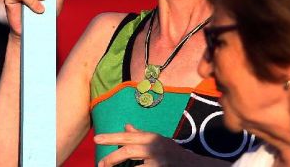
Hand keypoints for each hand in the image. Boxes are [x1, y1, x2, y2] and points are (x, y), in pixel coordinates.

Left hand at [94, 124, 211, 166]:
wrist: (193, 165)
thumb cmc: (172, 153)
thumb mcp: (158, 141)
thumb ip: (141, 135)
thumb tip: (126, 126)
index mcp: (152, 137)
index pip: (128, 136)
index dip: (111, 137)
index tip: (96, 139)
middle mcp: (155, 147)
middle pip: (128, 151)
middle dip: (111, 158)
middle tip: (100, 164)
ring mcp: (158, 161)